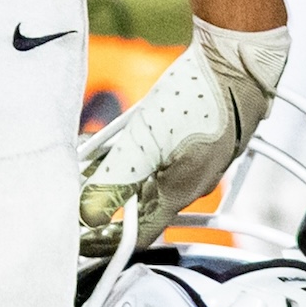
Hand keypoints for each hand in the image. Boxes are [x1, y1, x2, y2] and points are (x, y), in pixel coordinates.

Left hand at [78, 18, 288, 255]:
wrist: (233, 61)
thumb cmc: (198, 101)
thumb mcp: (146, 143)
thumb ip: (116, 180)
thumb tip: (88, 214)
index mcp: (181, 192)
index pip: (140, 234)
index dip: (108, 242)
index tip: (80, 245)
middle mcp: (187, 180)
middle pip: (139, 205)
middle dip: (104, 207)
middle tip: (72, 205)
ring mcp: (190, 155)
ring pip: (142, 176)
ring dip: (109, 177)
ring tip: (77, 172)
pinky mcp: (187, 132)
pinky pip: (151, 153)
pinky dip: (124, 153)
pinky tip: (102, 143)